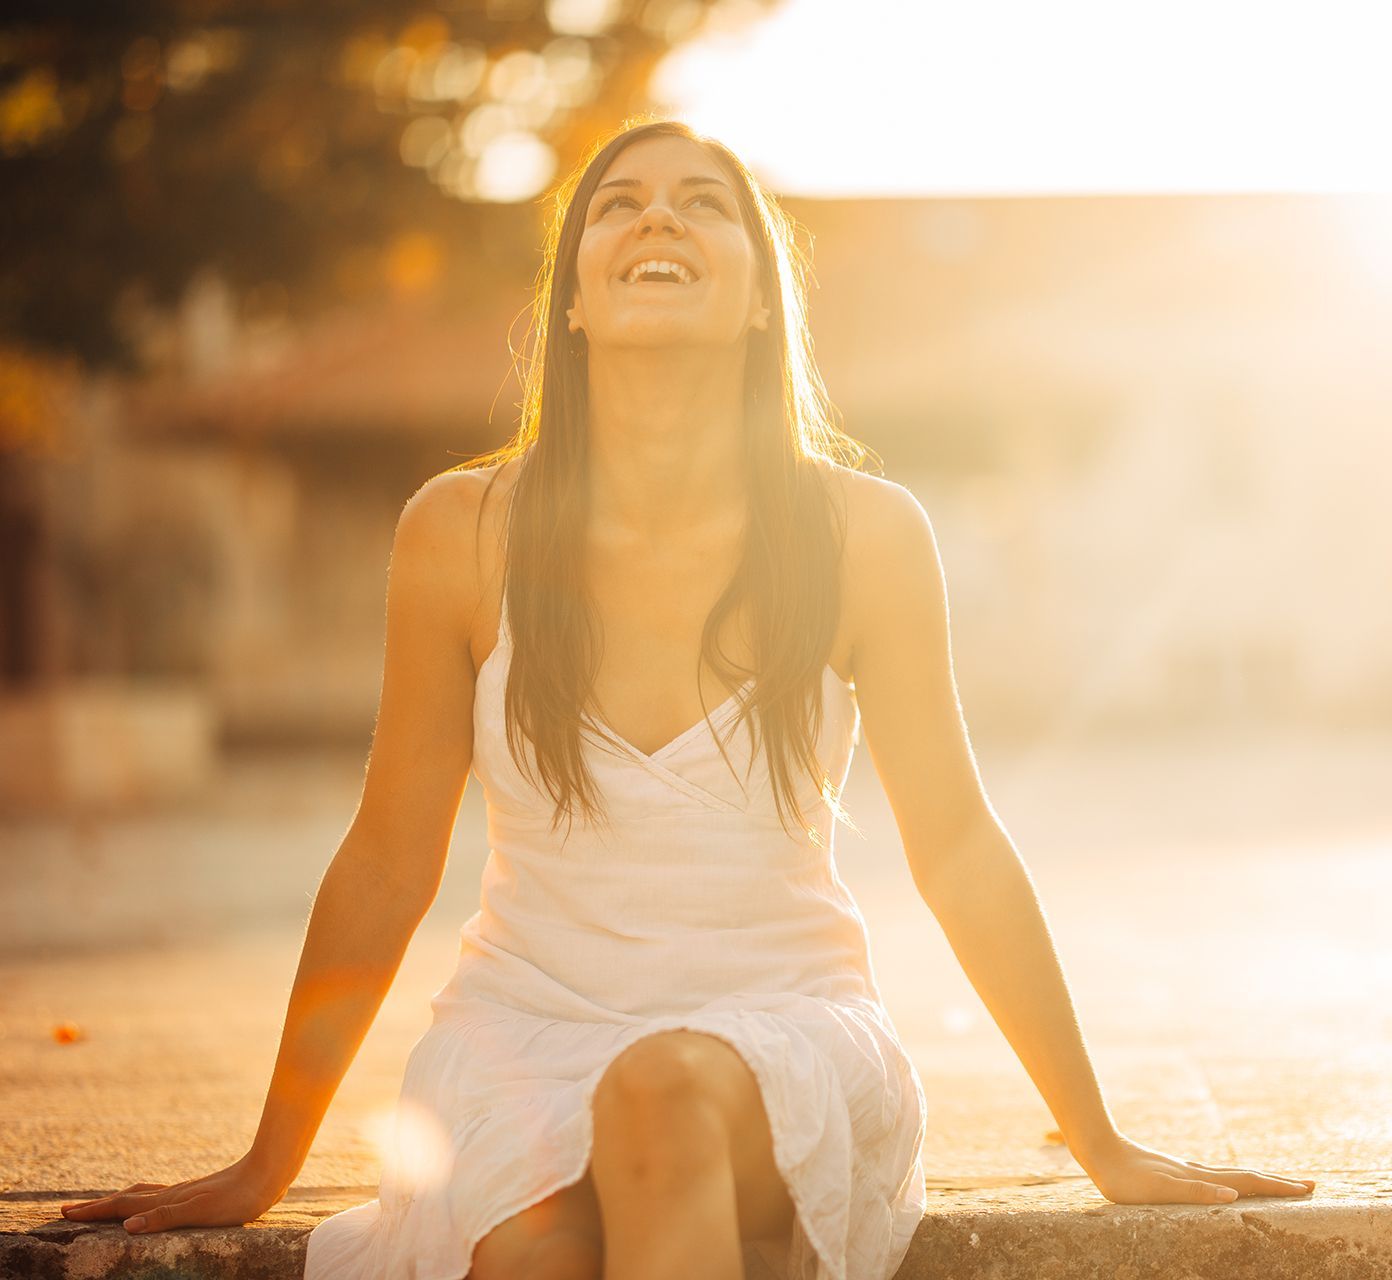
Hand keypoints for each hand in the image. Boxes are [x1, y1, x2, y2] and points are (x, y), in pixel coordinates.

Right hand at [58, 1152, 285, 1233]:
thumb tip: (126, 1225)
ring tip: (103, 1205)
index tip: (64, 1213)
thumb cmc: (238, 1197)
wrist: (269, 1173)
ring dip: (118, 1201)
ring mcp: (185, 1192)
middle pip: (127, 1198)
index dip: (94, 1210)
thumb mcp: (200, 1212)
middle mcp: (172, 1194)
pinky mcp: (200, 1194)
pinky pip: (161, 1197)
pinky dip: (144, 1201)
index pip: (122, 1205)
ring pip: (143, 1196)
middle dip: (97, 1206)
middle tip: (68, 1210)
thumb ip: (164, 1217)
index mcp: (167, 1200)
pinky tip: (152, 1204)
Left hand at [1081, 1131, 1315, 1205]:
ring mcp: (1186, 1170)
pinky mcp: (1172, 1172)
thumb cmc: (1125, 1177)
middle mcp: (1197, 1172)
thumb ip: (1195, 1192)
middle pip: (1246, 1176)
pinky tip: (1226, 1185)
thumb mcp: (1159, 1189)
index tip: (1307, 1189)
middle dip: (1278, 1182)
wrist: (1097, 1149)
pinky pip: (1212, 1177)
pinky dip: (1231, 1182)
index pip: (1248, 1181)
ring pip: (1230, 1175)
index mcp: (1199, 1178)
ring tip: (1276, 1184)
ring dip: (1258, 1180)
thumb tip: (1233, 1194)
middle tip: (1309, 1185)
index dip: (1277, 1186)